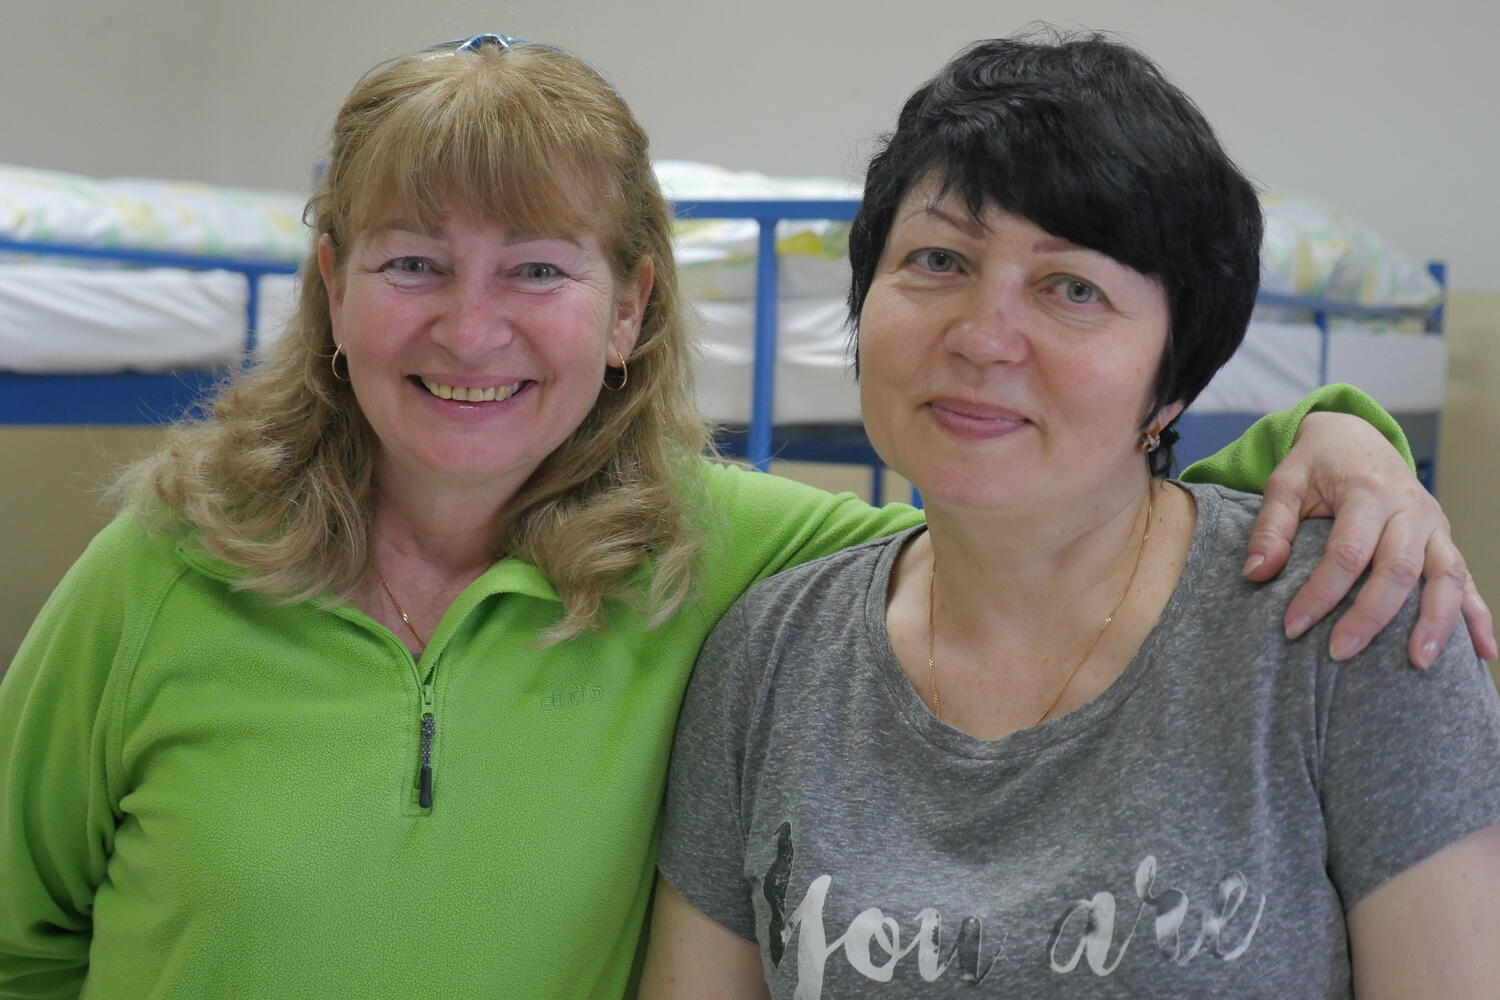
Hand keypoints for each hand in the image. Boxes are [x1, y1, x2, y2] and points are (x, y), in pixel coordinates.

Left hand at [1242, 411, 1496, 667]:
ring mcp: (1435, 525)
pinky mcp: (1445, 540)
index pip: (1347, 552)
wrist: (1356, 436)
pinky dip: (1478, 616)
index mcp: (1368, 492)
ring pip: (1446, 576)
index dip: (1320, 592)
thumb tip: (1255, 574)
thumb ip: (1269, 527)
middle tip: (1340, 653)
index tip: (1292, 626)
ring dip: (1436, 621)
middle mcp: (1410, 508)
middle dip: (1370, 616)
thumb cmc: (1316, 464)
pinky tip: (1483, 653)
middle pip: (1399, 569)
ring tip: (1418, 664)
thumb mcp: (1284, 483)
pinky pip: (1467, 580)